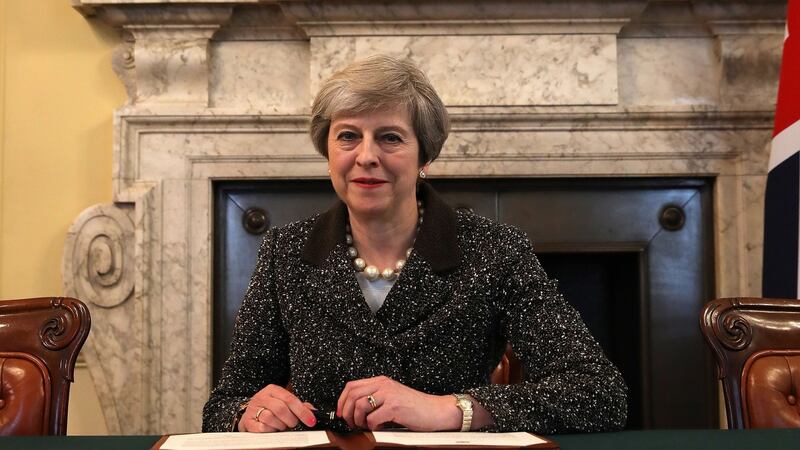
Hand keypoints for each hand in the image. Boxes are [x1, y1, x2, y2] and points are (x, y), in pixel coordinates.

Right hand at [239, 384, 316, 431]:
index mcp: (273, 390)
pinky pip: (261, 427)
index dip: (302, 411)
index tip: (311, 421)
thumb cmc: (270, 407)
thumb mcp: (283, 402)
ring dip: (280, 425)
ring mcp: (253, 408)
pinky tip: (272, 429)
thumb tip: (313, 411)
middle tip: (293, 424)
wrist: (249, 413)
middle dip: (291, 420)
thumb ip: (298, 406)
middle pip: (281, 408)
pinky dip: (270, 430)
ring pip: (270, 418)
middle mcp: (262, 397)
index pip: (290, 399)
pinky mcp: (247, 421)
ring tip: (282, 426)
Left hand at [336, 376, 460, 430]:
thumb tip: (353, 410)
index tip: (341, 413)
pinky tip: (380, 427)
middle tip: (352, 423)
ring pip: (359, 406)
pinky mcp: (394, 407)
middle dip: (347, 412)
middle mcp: (384, 385)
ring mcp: (389, 395)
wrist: (436, 411)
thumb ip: (376, 398)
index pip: (352, 386)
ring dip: (359, 421)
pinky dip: (373, 427)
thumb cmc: (416, 407)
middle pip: (352, 395)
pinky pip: (373, 418)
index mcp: (381, 381)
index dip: (342, 400)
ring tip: (366, 426)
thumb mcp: (392, 396)